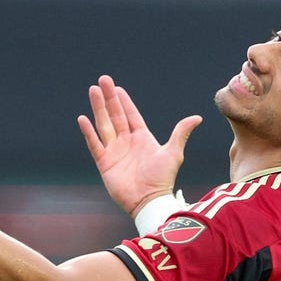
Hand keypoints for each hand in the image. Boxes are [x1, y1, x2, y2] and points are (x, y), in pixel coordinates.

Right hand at [78, 75, 201, 216]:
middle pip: (115, 115)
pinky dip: (89, 132)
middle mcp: (126, 142)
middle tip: (102, 80)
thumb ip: (180, 133)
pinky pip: (95, 144)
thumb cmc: (162, 179)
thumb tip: (197, 117)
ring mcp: (114, 152)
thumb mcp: (173, 153)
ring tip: (93, 91)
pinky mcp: (104, 163)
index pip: (130, 114)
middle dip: (109, 98)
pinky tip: (83, 118)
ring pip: (104, 125)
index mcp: (142, 138)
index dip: (124, 101)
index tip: (117, 88)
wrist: (148, 200)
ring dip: (98, 108)